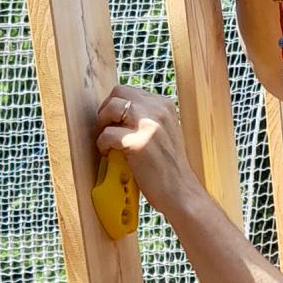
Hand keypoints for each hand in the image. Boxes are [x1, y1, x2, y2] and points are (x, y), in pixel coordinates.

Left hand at [96, 85, 199, 216]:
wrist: (180, 191)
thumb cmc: (168, 166)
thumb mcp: (164, 132)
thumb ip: (147, 118)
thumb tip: (118, 111)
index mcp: (165, 105)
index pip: (130, 91)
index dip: (117, 105)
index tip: (115, 122)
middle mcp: (158, 110)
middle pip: (118, 92)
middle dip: (106, 110)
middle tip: (106, 128)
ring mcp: (148, 126)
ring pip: (111, 108)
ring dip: (102, 124)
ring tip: (106, 140)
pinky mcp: (138, 144)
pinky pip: (107, 134)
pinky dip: (102, 144)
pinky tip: (108, 154)